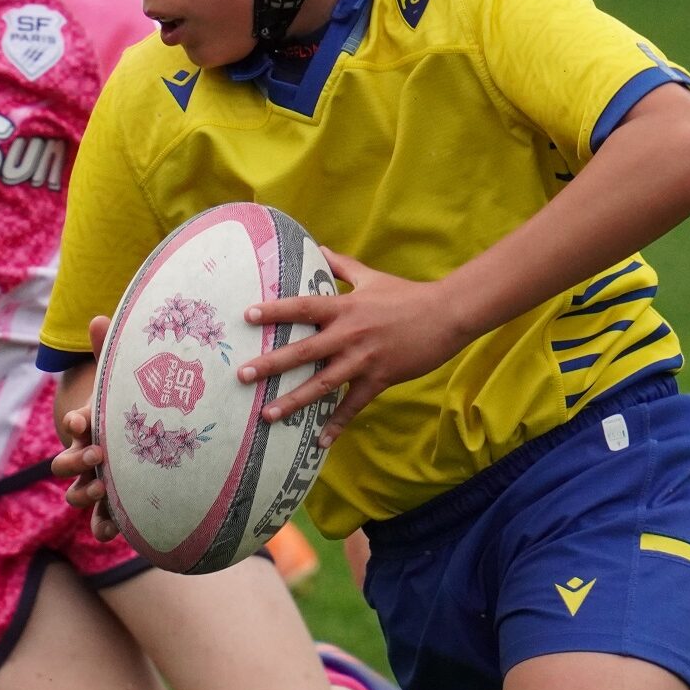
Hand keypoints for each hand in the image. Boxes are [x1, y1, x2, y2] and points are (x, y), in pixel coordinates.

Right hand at [54, 317, 118, 540]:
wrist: (164, 445)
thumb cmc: (139, 412)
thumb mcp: (129, 384)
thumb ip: (113, 355)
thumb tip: (99, 317)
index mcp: (91, 429)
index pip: (74, 427)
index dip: (74, 423)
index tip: (83, 419)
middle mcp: (88, 459)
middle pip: (63, 466)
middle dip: (75, 460)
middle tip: (98, 451)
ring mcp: (99, 486)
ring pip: (76, 497)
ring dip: (84, 493)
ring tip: (104, 486)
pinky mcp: (115, 510)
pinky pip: (101, 525)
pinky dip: (104, 526)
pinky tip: (117, 526)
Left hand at [239, 250, 471, 449]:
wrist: (446, 315)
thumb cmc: (407, 294)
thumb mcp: (372, 277)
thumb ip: (342, 265)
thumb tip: (318, 248)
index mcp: (345, 308)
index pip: (303, 308)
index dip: (275, 311)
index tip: (247, 316)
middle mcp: (349, 334)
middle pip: (304, 352)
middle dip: (271, 364)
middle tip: (243, 375)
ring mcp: (364, 359)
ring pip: (322, 384)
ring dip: (294, 401)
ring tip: (268, 415)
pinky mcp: (380, 379)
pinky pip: (353, 405)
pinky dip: (337, 424)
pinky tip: (320, 442)